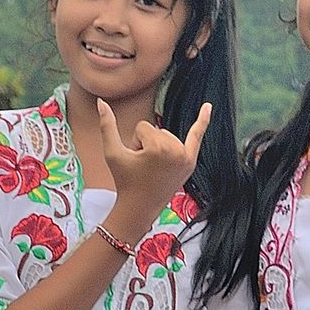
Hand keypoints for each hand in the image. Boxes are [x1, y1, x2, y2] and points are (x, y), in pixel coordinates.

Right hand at [97, 98, 210, 214]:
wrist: (139, 208)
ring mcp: (186, 157)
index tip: (136, 162)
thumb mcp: (112, 153)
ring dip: (158, 147)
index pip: (143, 127)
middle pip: (156, 131)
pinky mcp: (190, 162)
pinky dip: (202, 121)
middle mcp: (176, 150)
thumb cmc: (125, 181)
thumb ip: (107, 125)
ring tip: (154, 168)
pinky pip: (197, 136)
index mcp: (160, 147)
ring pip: (167, 135)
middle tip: (144, 167)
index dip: (135, 142)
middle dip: (147, 145)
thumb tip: (101, 102)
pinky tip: (208, 107)